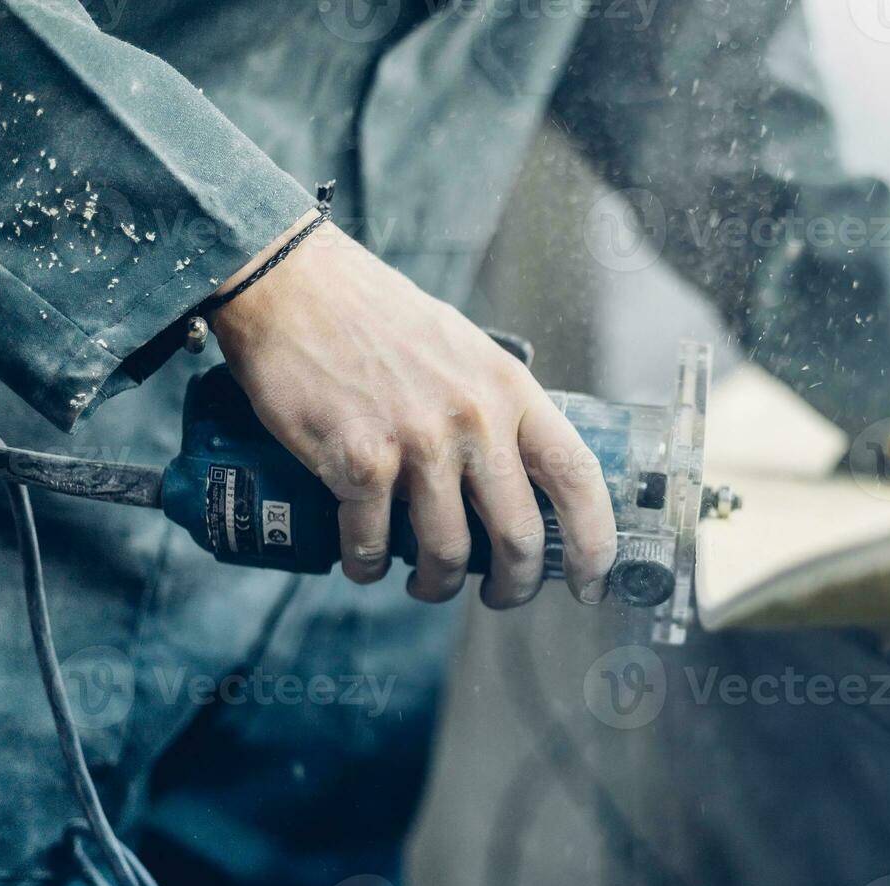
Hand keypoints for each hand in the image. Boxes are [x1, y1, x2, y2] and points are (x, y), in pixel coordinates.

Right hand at [210, 215, 617, 606]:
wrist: (295, 286)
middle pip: (520, 535)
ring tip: (426, 582)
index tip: (591, 580)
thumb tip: (523, 474)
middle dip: (514, 585)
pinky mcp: (360, 460)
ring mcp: (419, 442)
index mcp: (511, 391)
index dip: (594, 542)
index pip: (578, 477)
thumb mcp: (467, 351)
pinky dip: (367, 565)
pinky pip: (373, 543)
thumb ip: (498, 407)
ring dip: (438, 585)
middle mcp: (475, 419)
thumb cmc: (380, 319)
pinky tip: (364, 562)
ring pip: (448, 553)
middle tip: (500, 595)